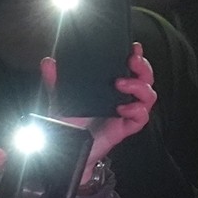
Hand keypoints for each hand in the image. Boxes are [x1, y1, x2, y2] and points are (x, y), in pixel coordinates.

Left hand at [40, 44, 156, 182]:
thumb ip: (55, 81)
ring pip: (149, 96)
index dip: (137, 56)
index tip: (134, 47)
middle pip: (146, 79)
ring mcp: (126, 113)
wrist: (68, 150)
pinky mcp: (125, 128)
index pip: (131, 68)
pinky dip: (136, 111)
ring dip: (140, 87)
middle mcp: (123, 97)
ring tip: (122, 85)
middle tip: (132, 61)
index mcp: (112, 87)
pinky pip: (142, 118)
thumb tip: (48, 62)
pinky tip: (122, 108)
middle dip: (144, 67)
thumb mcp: (61, 99)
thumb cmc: (69, 124)